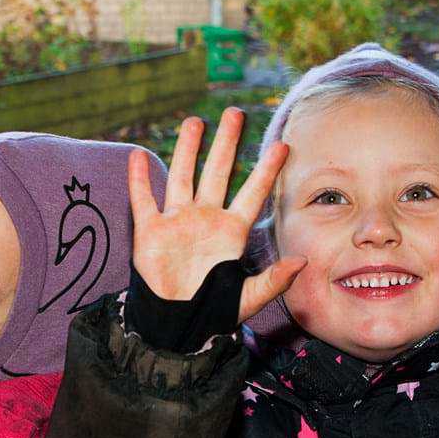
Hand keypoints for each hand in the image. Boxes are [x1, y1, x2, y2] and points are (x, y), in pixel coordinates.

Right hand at [128, 107, 305, 323]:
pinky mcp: (151, 230)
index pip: (253, 193)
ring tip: (194, 121)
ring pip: (183, 176)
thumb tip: (301, 262)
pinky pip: (144, 200)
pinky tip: (137, 156)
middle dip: (226, 143)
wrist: (175, 324)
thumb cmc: (213, 312)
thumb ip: (273, 281)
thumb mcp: (246, 298)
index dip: (267, 170)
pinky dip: (139, 179)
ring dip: (187, 149)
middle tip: (235, 113)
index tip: (282, 145)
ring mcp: (177, 221)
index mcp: (231, 231)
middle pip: (218, 172)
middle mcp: (206, 218)